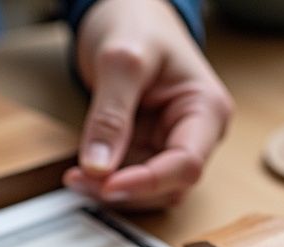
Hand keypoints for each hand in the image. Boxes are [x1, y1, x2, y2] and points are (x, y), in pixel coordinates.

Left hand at [65, 0, 232, 210]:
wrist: (126, 11)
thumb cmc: (137, 23)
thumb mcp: (120, 61)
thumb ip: (110, 114)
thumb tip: (98, 166)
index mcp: (206, 110)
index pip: (187, 164)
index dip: (148, 182)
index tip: (108, 186)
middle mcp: (194, 133)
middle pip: (169, 185)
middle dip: (126, 189)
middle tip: (81, 182)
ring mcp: (169, 143)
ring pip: (149, 191)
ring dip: (113, 192)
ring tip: (76, 178)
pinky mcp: (145, 148)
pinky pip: (129, 179)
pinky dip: (105, 183)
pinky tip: (82, 173)